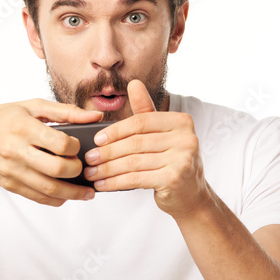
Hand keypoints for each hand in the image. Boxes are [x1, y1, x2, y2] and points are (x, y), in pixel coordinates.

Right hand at [0, 99, 102, 205]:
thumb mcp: (29, 107)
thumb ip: (64, 111)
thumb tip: (95, 116)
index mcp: (24, 127)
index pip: (60, 143)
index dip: (75, 147)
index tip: (77, 146)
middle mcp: (16, 150)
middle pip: (56, 169)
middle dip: (77, 171)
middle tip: (83, 168)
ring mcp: (12, 170)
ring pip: (49, 188)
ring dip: (73, 193)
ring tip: (87, 192)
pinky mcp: (10, 184)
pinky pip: (37, 197)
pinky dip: (56, 199)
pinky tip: (67, 196)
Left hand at [82, 79, 209, 217]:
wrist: (190, 196)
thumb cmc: (172, 162)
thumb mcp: (161, 134)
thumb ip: (147, 111)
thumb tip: (135, 83)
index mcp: (181, 121)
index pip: (141, 122)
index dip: (116, 130)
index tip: (97, 139)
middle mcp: (186, 138)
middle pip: (136, 143)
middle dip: (108, 152)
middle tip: (89, 158)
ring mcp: (182, 159)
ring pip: (133, 162)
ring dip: (108, 168)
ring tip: (92, 172)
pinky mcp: (174, 179)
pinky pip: (136, 178)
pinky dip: (116, 182)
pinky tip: (103, 184)